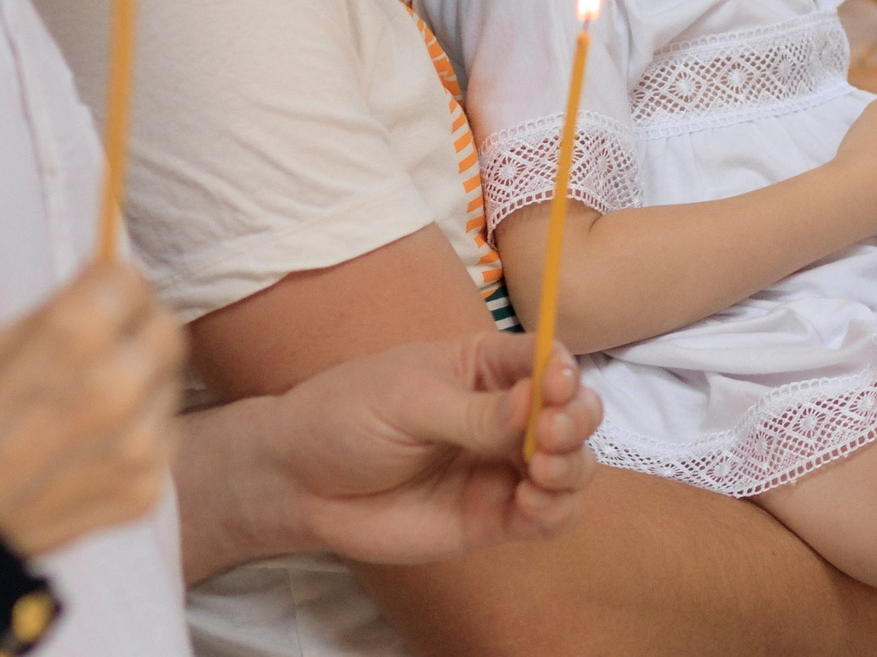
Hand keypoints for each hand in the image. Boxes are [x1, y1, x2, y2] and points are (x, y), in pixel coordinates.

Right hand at [0, 259, 185, 557]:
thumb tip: (107, 284)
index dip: (109, 286)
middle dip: (136, 326)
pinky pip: (162, 438)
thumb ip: (59, 313)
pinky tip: (91, 446)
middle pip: (165, 327)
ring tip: (88, 405)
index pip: (131, 279)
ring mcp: (139, 444)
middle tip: (103, 344)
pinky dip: (136, 434)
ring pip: (169, 383)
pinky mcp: (147, 489)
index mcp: (73, 338)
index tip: (95, 299)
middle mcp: (118, 386)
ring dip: (140, 382)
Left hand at [228, 334, 601, 568]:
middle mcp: (505, 415)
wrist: (300, 482)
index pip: (547, 359)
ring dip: (572, 466)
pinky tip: (530, 504)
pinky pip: (549, 516)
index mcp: (485, 366)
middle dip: (576, 420)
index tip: (556, 385)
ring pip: (573, 465)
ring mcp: (501, 467)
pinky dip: (556, 511)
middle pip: (574, 411)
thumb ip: (473, 412)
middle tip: (549, 433)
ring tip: (539, 471)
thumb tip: (536, 406)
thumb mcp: (408, 402)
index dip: (564, 371)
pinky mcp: (493, 516)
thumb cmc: (347, 417)